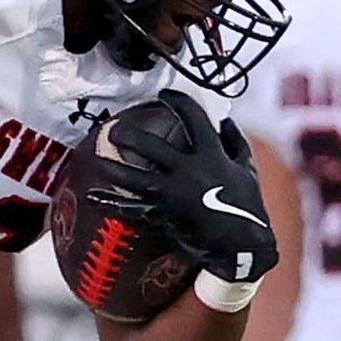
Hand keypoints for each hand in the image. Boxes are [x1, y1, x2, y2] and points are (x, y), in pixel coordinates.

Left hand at [105, 90, 277, 283]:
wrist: (243, 244)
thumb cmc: (248, 206)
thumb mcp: (247, 169)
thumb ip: (235, 143)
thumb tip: (227, 122)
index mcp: (212, 153)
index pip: (194, 118)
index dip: (178, 102)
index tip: (165, 96)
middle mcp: (189, 169)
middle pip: (152, 146)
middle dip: (130, 135)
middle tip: (114, 128)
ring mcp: (174, 192)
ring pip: (135, 177)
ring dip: (112, 168)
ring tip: (96, 159)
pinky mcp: (164, 214)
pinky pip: (132, 208)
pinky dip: (111, 203)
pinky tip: (93, 197)